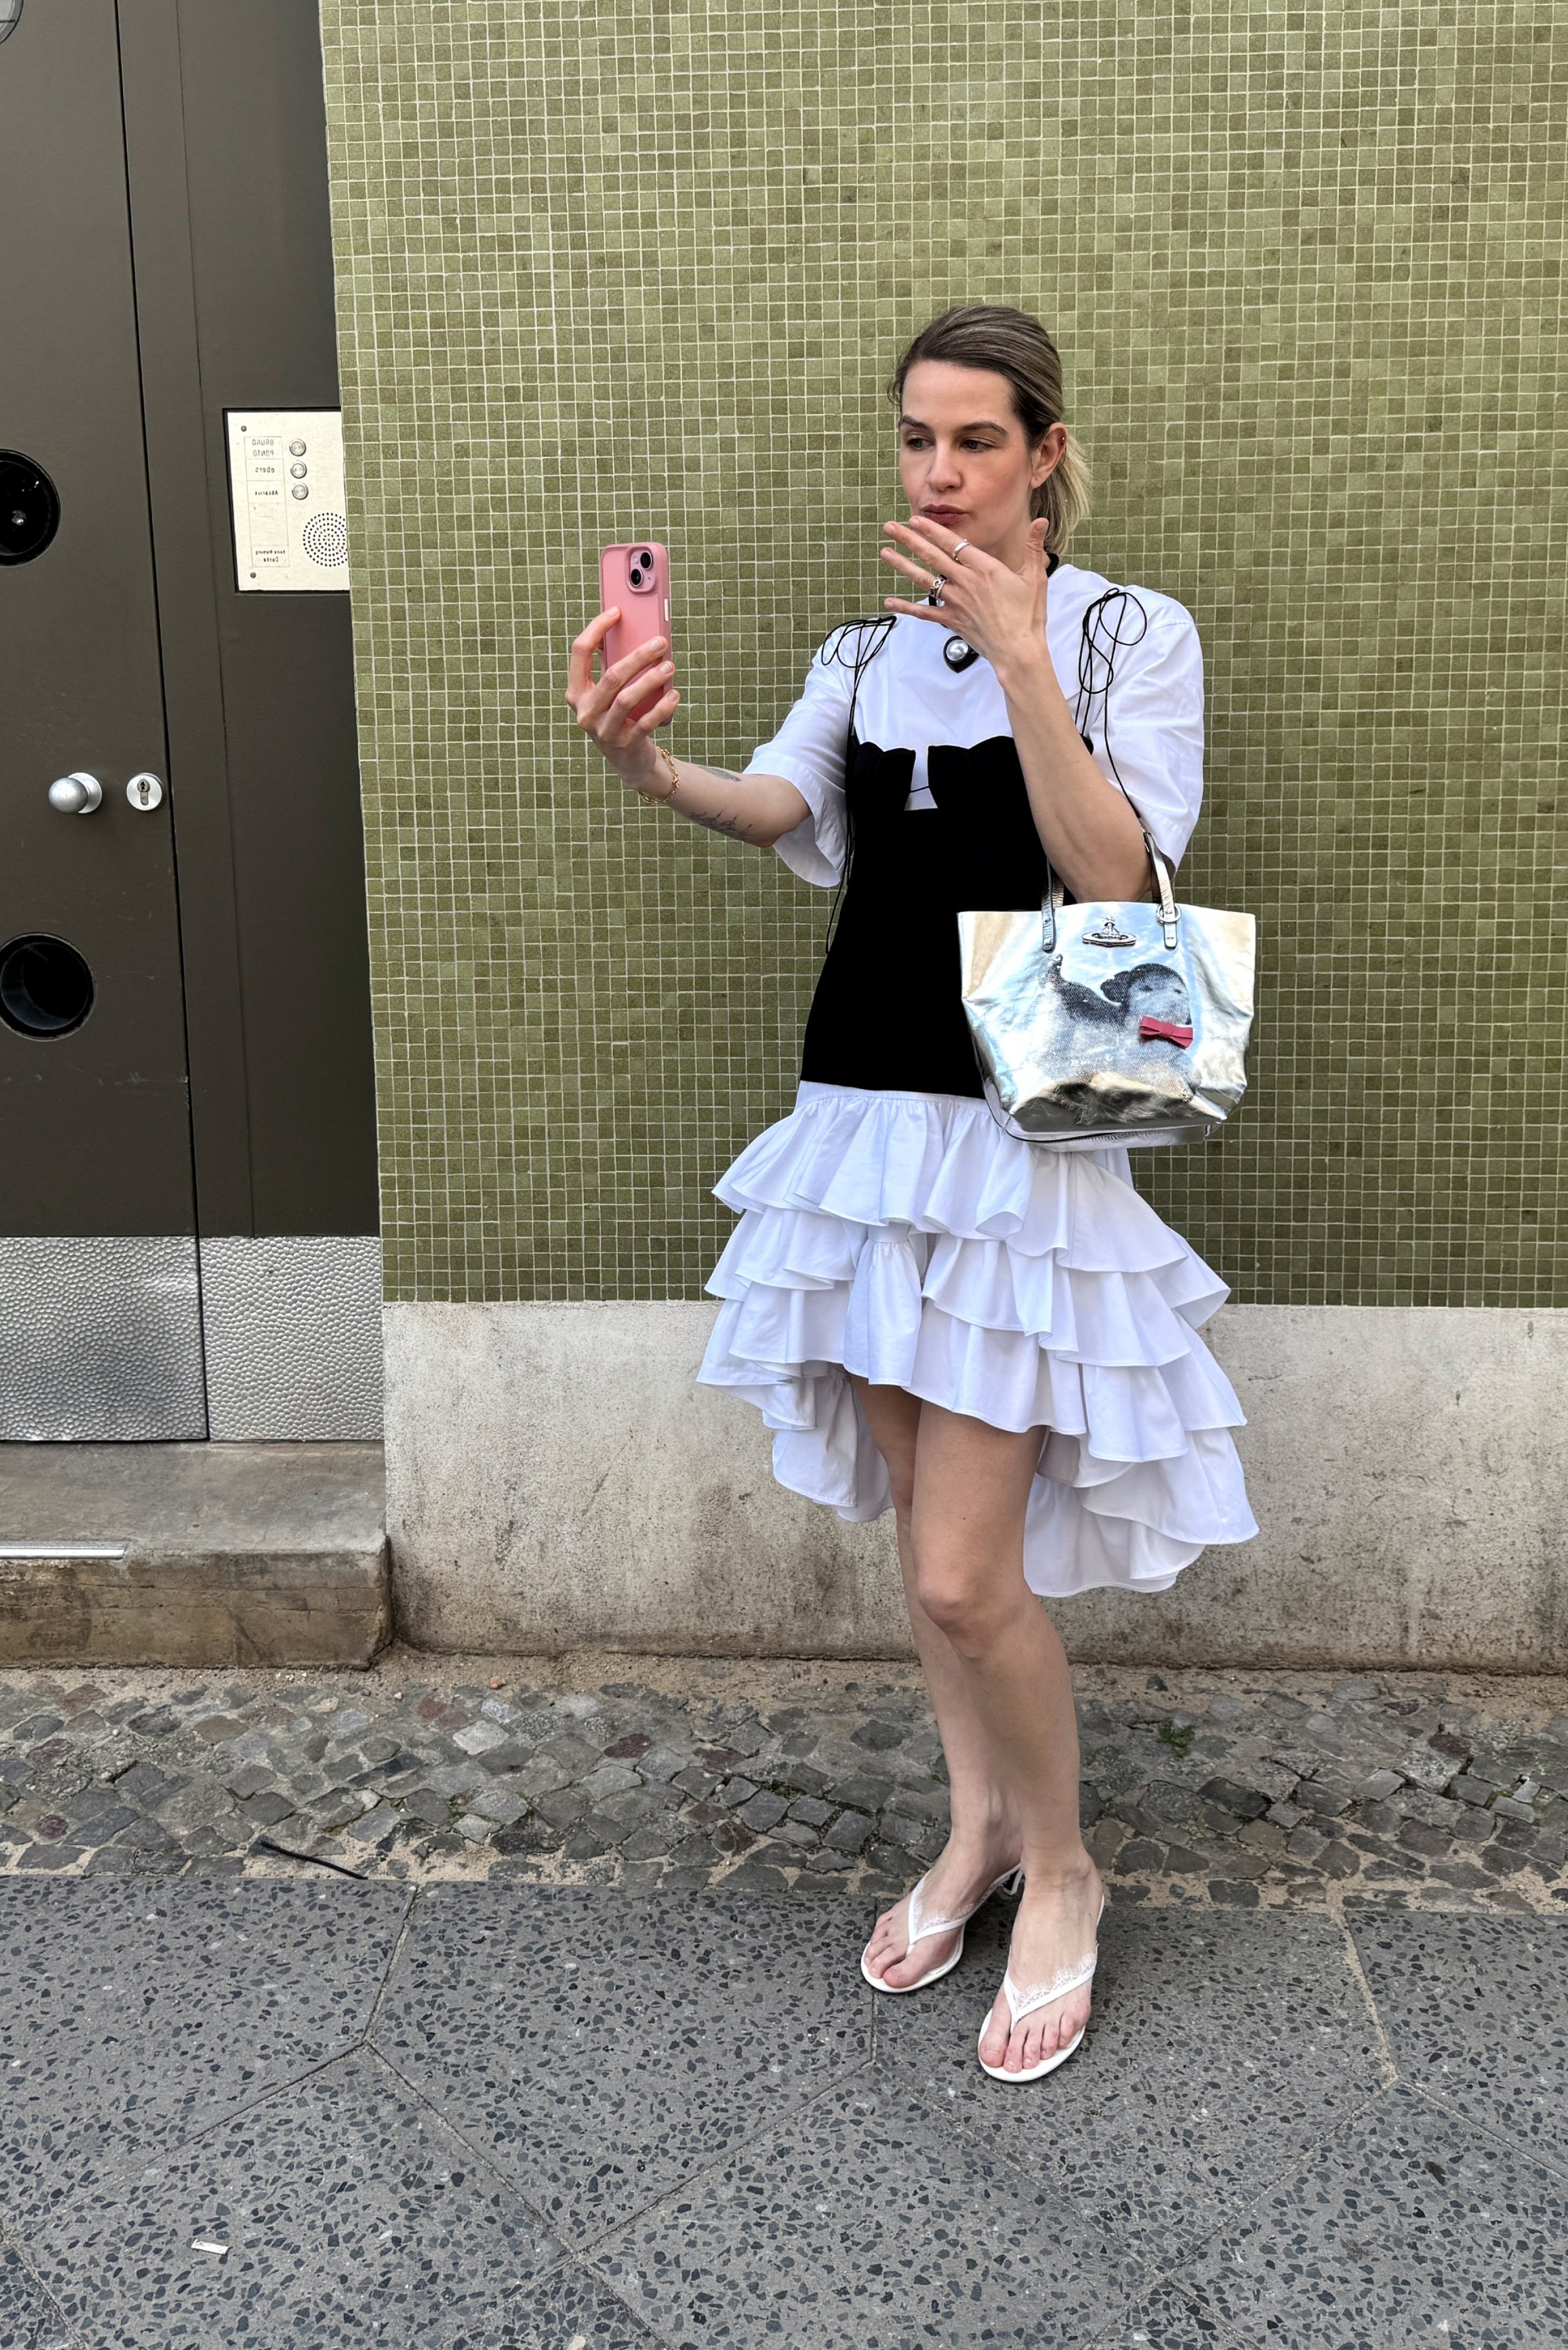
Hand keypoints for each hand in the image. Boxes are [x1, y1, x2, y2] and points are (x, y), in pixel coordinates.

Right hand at [565, 609, 679, 788]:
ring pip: (626, 699)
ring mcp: (603, 730)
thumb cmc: (620, 716)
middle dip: (638, 657)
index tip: (617, 611)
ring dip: (651, 680)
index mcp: (576, 692)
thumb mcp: (609, 693)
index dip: (596, 628)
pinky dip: (662, 707)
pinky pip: (645, 723)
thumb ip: (613, 667)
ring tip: (669, 666)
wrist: (629, 761)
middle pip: (611, 677)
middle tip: (661, 642)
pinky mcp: (624, 745)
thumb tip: (631, 631)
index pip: (579, 653)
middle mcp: (585, 712)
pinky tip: (674, 695)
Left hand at [880, 515, 1052, 682]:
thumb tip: (1042, 522)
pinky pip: (924, 613)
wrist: (1018, 651)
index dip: (933, 530)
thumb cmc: (1028, 615)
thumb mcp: (1035, 577)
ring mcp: (956, 602)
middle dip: (909, 540)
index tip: (916, 520)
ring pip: (924, 580)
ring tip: (885, 553)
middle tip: (890, 527)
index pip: (953, 543)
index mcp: (985, 568)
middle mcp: (965, 582)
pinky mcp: (951, 620)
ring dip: (902, 565)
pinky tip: (889, 602)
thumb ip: (1033, 547)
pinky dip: (906, 608)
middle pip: (932, 556)